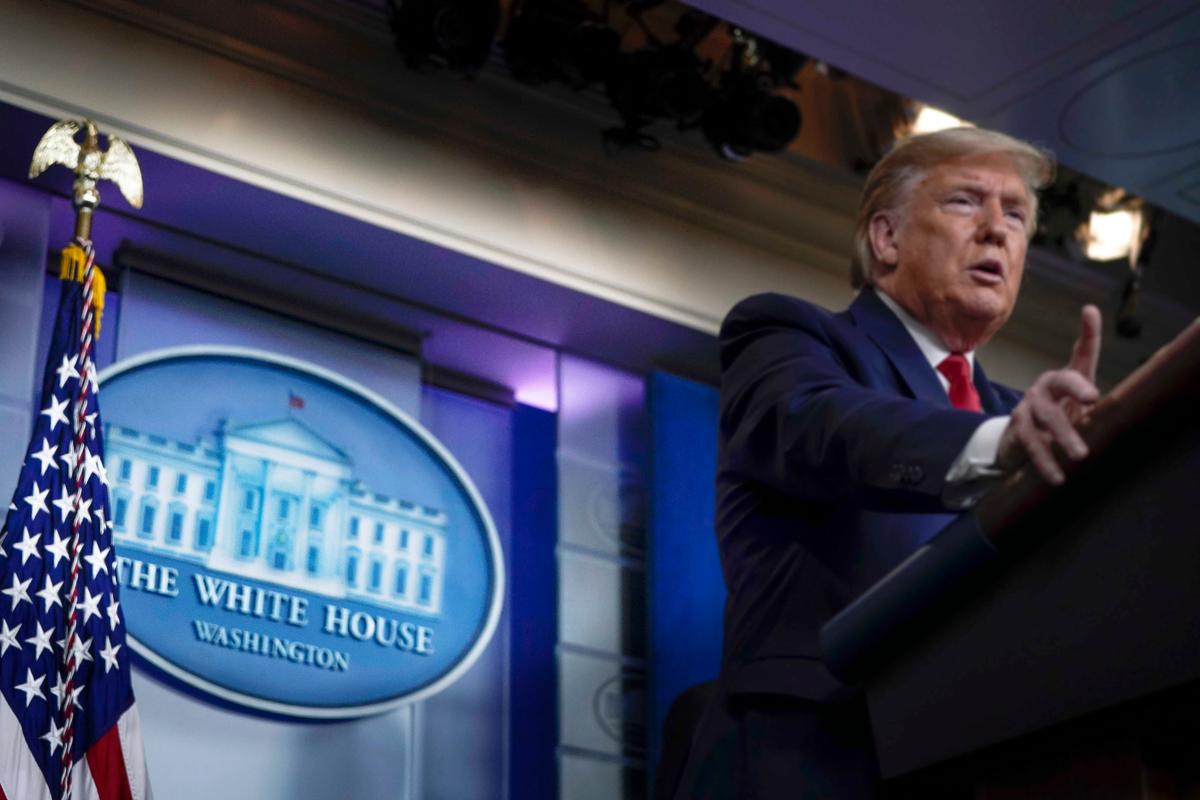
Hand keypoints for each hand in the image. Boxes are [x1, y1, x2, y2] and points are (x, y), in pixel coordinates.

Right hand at [996, 305, 1101, 484]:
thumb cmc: (1058, 419)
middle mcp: (1046, 386)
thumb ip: (1095, 399)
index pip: (1081, 352)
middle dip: (1077, 387)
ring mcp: (1029, 405)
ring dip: (1063, 435)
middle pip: (1061, 380)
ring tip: (1080, 455)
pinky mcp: (1018, 427)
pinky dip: (1045, 461)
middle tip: (1093, 399)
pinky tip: (1057, 476)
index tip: (1089, 312)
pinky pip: (1031, 443)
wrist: (1016, 440)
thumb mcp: (1080, 408)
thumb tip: (1124, 398)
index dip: (1087, 332)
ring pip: (1047, 416)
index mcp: (1066, 377)